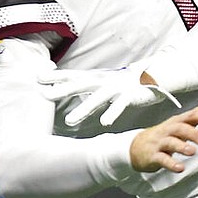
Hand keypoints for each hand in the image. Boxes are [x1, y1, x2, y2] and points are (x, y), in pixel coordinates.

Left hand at [39, 66, 181, 126]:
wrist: (159, 74)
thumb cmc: (128, 80)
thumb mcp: (105, 81)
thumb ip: (87, 85)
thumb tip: (62, 87)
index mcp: (99, 77)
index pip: (75, 75)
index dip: (57, 76)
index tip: (38, 78)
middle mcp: (106, 80)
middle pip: (81, 84)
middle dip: (63, 89)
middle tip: (44, 95)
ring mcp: (119, 87)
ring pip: (99, 98)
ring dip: (84, 109)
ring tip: (70, 121)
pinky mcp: (132, 95)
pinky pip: (120, 105)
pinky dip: (112, 113)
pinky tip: (105, 123)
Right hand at [130, 102, 197, 172]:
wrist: (137, 146)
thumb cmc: (165, 133)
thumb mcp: (182, 122)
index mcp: (178, 121)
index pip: (192, 115)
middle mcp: (169, 130)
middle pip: (181, 128)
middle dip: (194, 133)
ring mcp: (160, 143)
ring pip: (171, 143)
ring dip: (182, 147)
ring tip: (193, 152)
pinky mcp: (153, 156)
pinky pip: (162, 159)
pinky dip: (171, 164)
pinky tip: (180, 168)